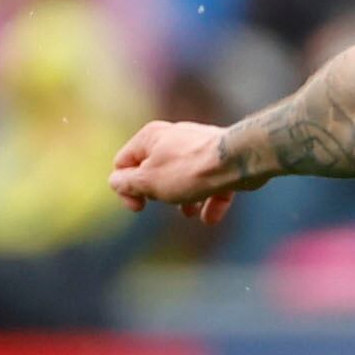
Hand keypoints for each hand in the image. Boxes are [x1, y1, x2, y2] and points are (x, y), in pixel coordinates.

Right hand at [109, 119, 245, 224]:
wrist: (237, 161)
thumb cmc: (189, 170)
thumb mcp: (148, 181)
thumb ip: (127, 183)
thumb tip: (116, 182)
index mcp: (150, 137)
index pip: (123, 163)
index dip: (125, 188)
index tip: (139, 207)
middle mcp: (174, 137)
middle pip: (155, 171)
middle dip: (159, 193)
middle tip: (167, 201)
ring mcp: (200, 148)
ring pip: (184, 179)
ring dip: (184, 200)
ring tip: (188, 212)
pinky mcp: (222, 161)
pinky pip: (210, 183)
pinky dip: (208, 201)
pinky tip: (209, 217)